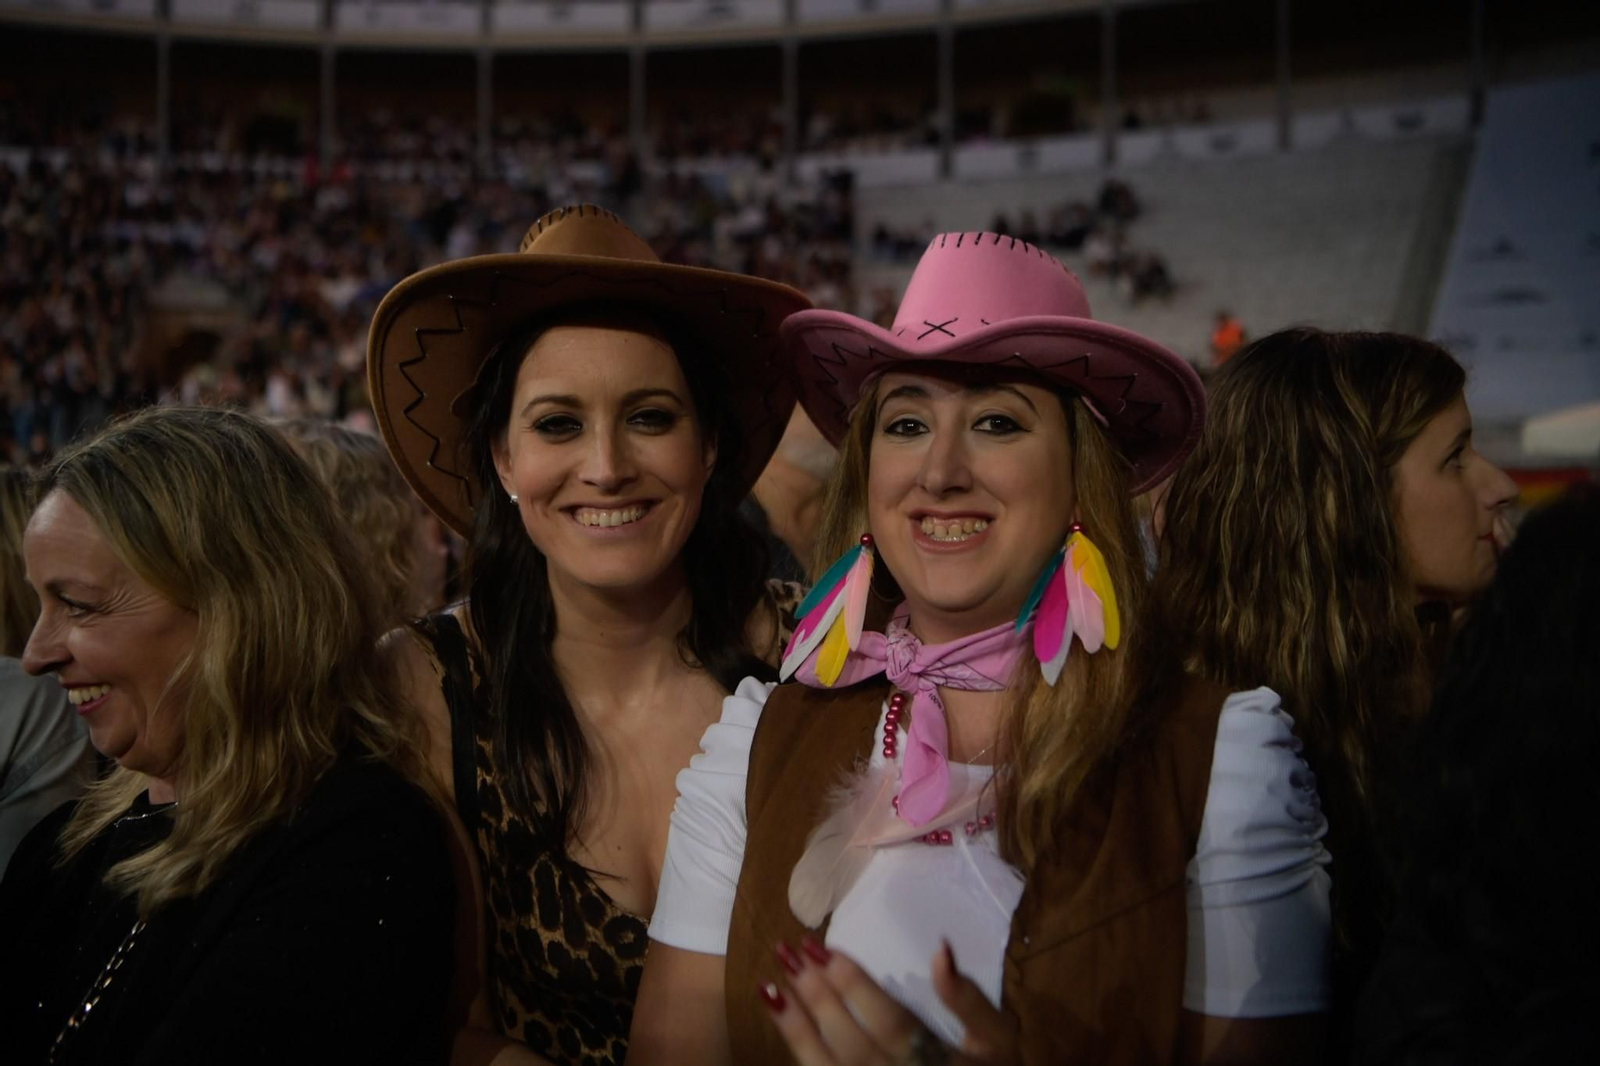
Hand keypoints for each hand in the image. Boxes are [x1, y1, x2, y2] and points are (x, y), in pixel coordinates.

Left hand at [759, 936, 1018, 1064]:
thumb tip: (941, 950)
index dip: (852, 983)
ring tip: (770, 987)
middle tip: (786, 951)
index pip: (886, 1019)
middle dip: (815, 995)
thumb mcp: (996, 1038)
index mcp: (930, 1058)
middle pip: (849, 1040)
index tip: (819, 946)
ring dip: (795, 1027)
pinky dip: (800, 1052)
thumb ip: (970, 999)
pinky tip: (780, 1021)